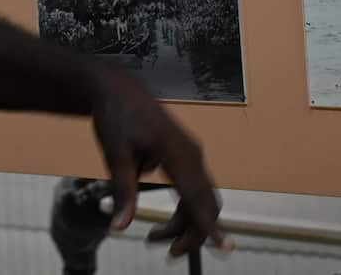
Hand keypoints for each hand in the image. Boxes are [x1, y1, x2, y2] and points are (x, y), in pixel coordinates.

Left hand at [88, 68, 226, 257]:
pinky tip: (157, 214)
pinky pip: (191, 188)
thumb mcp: (115, 155)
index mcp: (177, 153)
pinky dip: (181, 207)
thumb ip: (123, 192)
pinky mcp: (184, 155)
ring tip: (155, 237)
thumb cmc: (117, 115)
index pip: (197, 198)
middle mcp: (191, 154)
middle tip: (168, 251)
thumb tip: (119, 226)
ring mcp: (190, 154)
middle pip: (205, 203)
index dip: (210, 226)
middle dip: (192, 233)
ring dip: (184, 222)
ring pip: (199, 198)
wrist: (118, 88)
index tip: (226, 248)